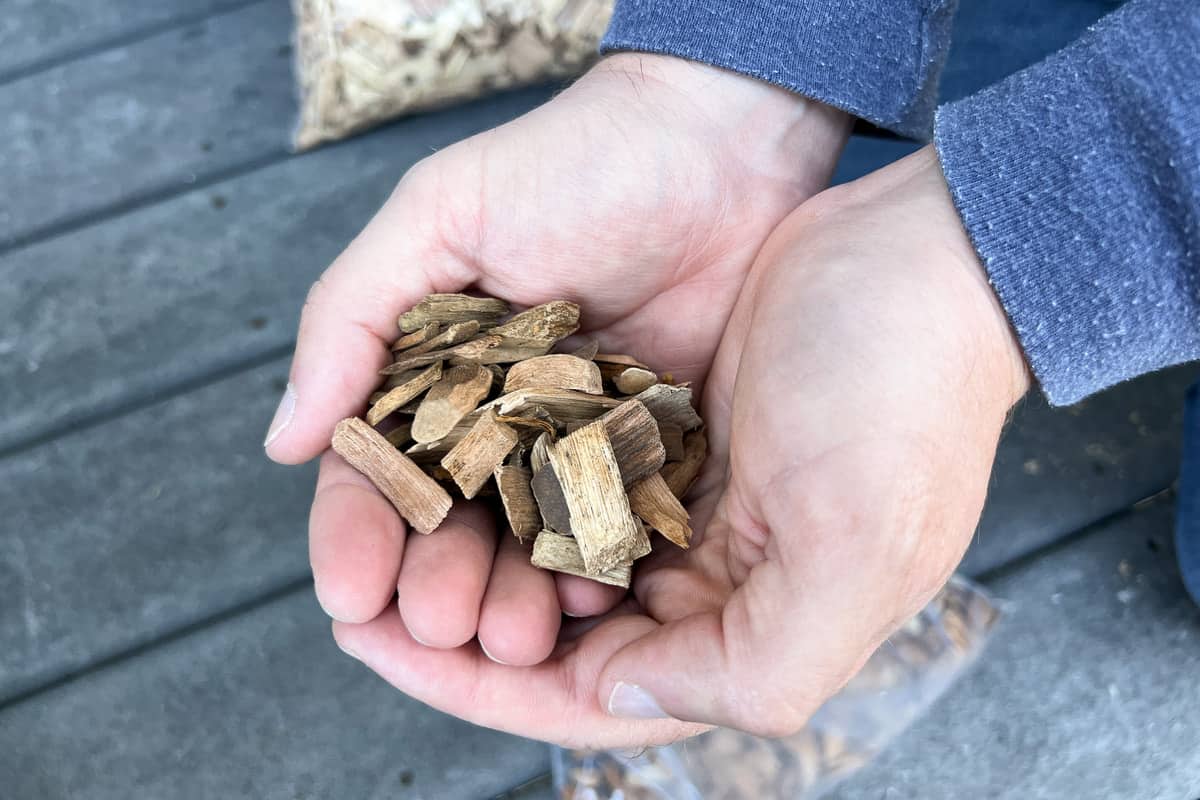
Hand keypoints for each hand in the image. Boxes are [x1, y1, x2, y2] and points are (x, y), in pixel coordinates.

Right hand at [265, 53, 848, 712]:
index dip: (356, 537)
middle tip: (443, 622)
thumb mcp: (441, 214)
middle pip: (449, 531)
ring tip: (515, 636)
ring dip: (511, 598)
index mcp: (431, 374)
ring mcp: (573, 445)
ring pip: (526, 547)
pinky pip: (613, 529)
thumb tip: (283, 438)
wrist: (718, 146)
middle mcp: (496, 422)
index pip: (374, 473)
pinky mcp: (649, 454)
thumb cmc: (575, 161)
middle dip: (435, 586)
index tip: (351, 594)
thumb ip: (352, 316)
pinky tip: (588, 602)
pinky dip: (595, 571)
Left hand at [324, 147, 1030, 746]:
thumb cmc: (902, 398)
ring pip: (543, 554)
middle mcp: (707, 579)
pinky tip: (440, 466)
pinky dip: (498, 480)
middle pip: (551, 633)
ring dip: (468, 552)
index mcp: (745, 627)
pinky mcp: (660, 430)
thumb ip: (748, 667)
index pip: (587, 695)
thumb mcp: (855, 555)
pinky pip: (558, 474)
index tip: (378, 643)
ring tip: (386, 532)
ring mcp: (681, 502)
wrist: (924, 256)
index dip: (476, 688)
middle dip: (456, 622)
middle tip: (360, 589)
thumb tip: (616, 694)